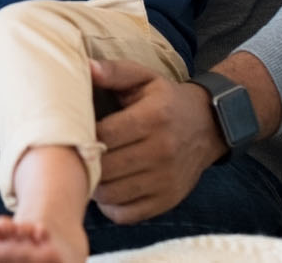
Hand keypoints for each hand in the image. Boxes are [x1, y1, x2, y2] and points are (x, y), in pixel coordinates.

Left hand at [90, 58, 222, 222]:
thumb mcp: (143, 77)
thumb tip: (87, 68)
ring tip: (89, 169)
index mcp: (153, 118)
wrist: (207, 126)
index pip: (104, 135)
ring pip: (112, 194)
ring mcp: (166, 180)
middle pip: (105, 168)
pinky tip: (108, 187)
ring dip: (94, 185)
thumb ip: (114, 71)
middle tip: (76, 154)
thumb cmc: (164, 99)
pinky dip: (111, 206)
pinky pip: (127, 214)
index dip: (82, 135)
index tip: (74, 131)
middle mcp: (162, 151)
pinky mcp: (168, 200)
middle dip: (85, 162)